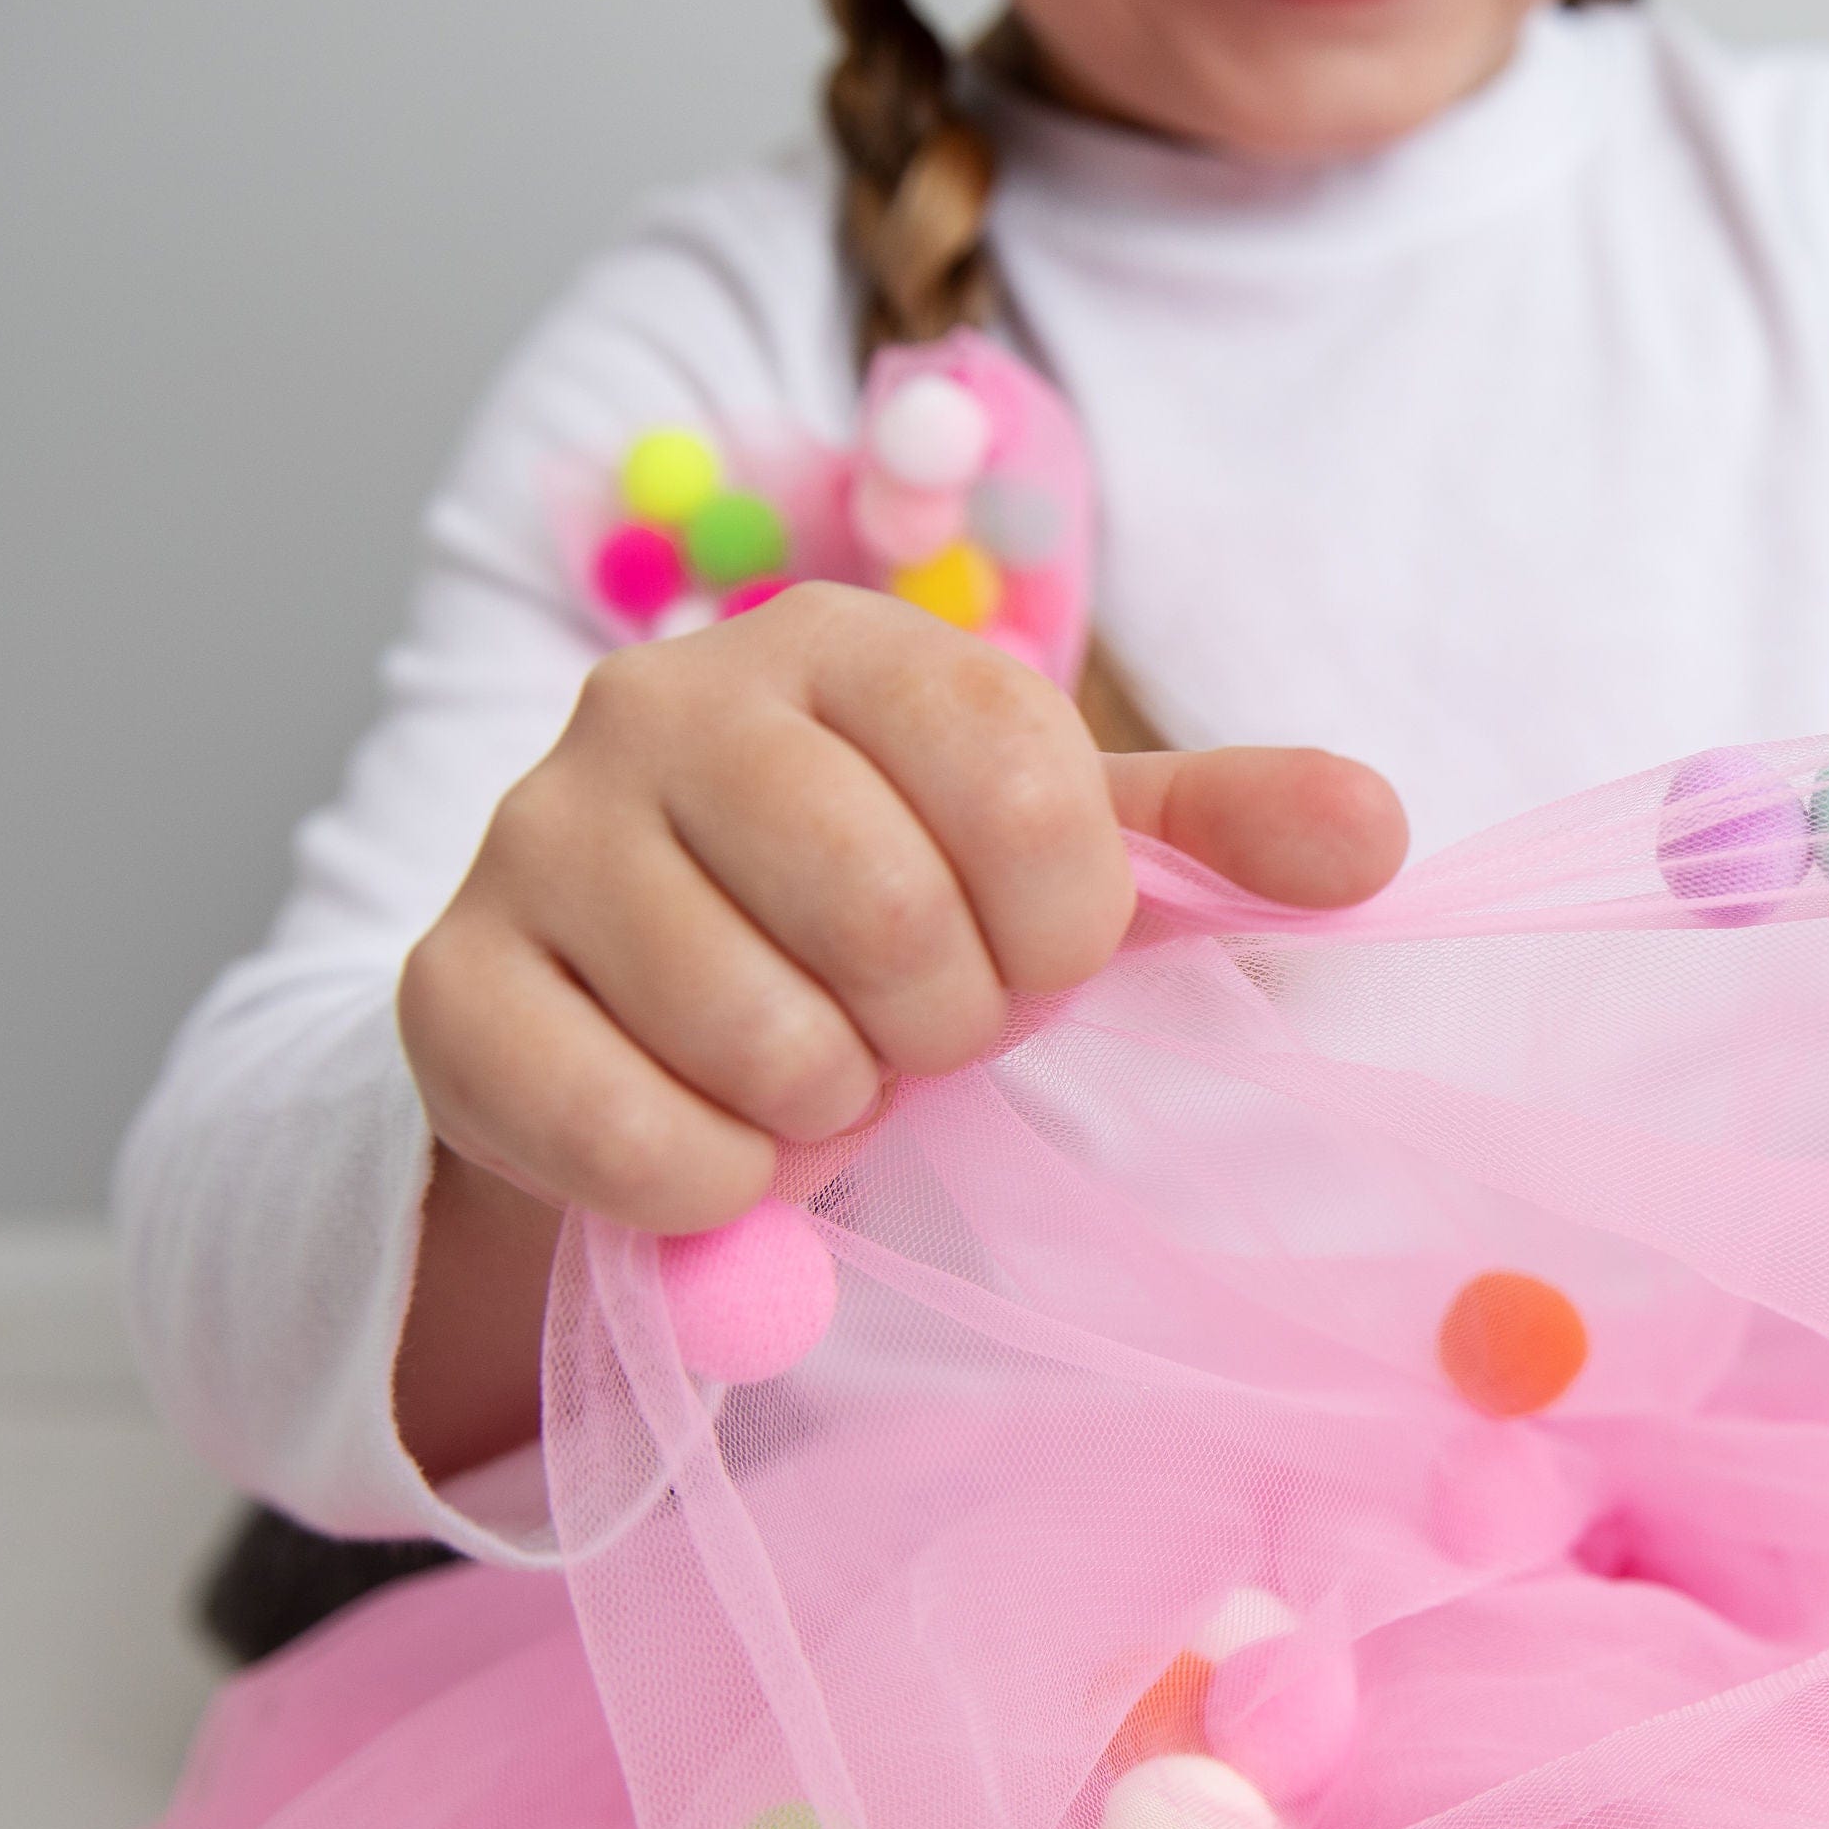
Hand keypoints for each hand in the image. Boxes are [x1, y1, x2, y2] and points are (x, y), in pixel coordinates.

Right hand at [402, 584, 1406, 1235]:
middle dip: (943, 1030)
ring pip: (764, 1042)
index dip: (1061, 927)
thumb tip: (1378, 835)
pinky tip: (718, 1138)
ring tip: (810, 1073)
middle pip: (889, 915)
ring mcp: (532, 835)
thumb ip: (1220, 836)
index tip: (1033, 964)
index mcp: (836, 642)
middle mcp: (662, 700)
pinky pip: (634, 1137)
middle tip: (913, 1036)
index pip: (1022, 779)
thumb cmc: (883, 917)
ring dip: (828, 1112)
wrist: (641, 1014)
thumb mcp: (1059, 862)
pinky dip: (715, 1186)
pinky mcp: (450, 989)